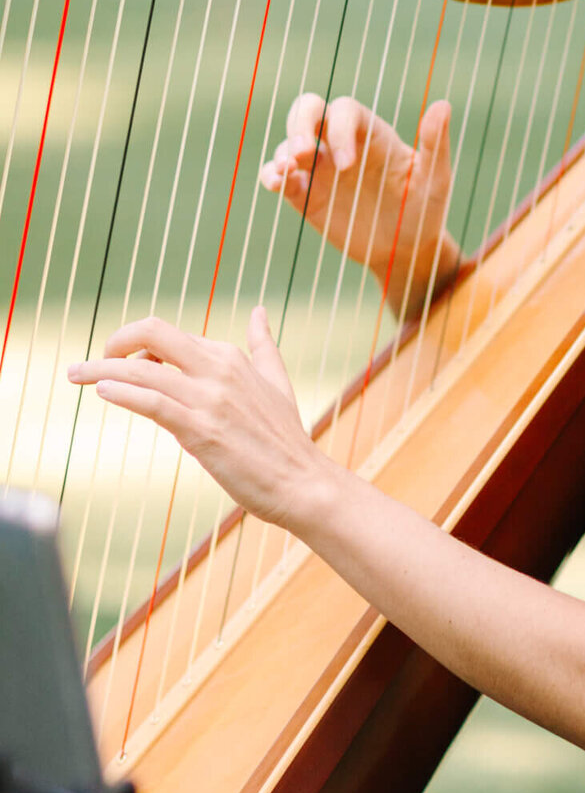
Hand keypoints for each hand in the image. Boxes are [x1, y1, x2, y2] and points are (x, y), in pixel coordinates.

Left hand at [67, 310, 330, 527]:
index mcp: (230, 356)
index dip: (139, 347)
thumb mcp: (277, 380)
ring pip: (145, 370)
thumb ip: (263, 344)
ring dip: (101, 370)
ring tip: (74, 375)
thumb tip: (259, 311)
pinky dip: (124, 393)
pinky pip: (153, 402)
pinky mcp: (201, 430)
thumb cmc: (287, 437)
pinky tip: (103, 392)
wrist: (302, 481)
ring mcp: (209, 398)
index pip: (172, 336)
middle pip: (155, 333)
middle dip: (115, 341)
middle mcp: (218, 368)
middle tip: (87, 363)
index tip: (119, 364)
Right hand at [259, 95, 458, 315]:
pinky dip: (272, 175)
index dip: (339, 129)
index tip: (348, 164)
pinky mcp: (307, 196)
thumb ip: (435, 143)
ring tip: (288, 171)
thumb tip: (443, 104)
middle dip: (299, 124)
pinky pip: (281, 178)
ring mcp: (322, 170)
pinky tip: (276, 183)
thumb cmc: (426, 208)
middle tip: (303, 152)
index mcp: (372, 134)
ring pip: (289, 144)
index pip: (344, 110)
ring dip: (283, 152)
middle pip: (309, 111)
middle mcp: (342, 144)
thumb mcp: (436, 178)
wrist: (407, 249)